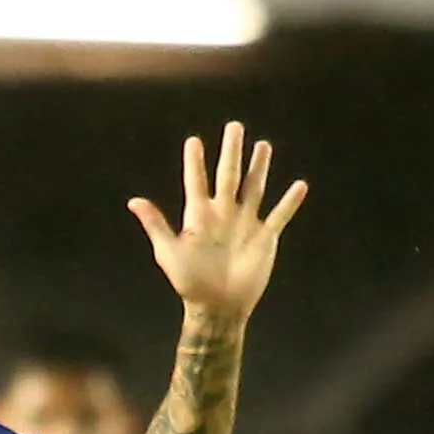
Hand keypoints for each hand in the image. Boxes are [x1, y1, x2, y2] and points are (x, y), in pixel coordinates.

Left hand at [129, 122, 306, 328]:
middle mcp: (223, 214)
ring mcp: (245, 223)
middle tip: (234, 127)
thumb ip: (155, 224)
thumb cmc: (189, 281)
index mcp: (199, 215)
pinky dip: (289, 202)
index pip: (196, 181)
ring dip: (259, 167)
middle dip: (231, 151)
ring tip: (263, 145)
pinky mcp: (264, 238)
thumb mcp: (168, 252)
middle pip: (228, 175)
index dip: (195, 162)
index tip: (193, 141)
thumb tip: (134, 201)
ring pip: (253, 188)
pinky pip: (279, 216)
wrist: (217, 307)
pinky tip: (300, 185)